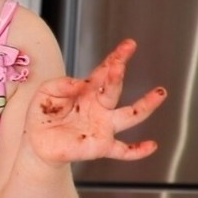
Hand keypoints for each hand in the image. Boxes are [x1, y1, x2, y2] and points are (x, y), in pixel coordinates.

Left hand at [24, 39, 167, 164]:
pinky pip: (123, 150)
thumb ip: (60, 85)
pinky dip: (137, 150)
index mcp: (88, 91)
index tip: (128, 46)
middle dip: (117, 76)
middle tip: (118, 65)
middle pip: (114, 89)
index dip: (116, 58)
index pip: (104, 72)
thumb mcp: (45, 93)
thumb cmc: (43, 115)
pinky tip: (151, 146)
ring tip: (159, 93)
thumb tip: (80, 83)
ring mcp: (103, 126)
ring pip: (130, 115)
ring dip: (145, 105)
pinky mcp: (101, 146)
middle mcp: (100, 107)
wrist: (38, 142)